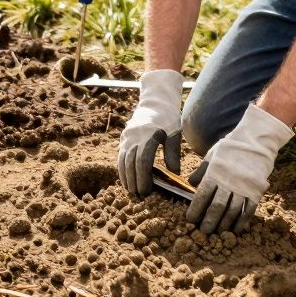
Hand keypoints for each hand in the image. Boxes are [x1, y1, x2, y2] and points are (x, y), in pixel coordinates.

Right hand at [117, 70, 184, 195]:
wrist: (156, 100)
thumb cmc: (169, 118)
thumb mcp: (175, 133)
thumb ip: (173, 153)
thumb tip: (175, 174)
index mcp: (149, 135)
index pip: (143, 160)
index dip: (144, 177)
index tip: (147, 190)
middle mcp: (135, 136)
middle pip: (131, 162)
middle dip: (134, 180)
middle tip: (139, 195)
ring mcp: (127, 136)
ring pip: (123, 160)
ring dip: (126, 177)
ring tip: (131, 191)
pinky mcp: (124, 137)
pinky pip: (120, 155)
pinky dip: (121, 169)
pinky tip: (125, 179)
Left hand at [186, 104, 293, 234]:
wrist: (256, 140)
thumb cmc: (231, 147)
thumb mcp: (213, 155)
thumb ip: (202, 171)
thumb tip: (190, 184)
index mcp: (215, 172)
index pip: (202, 195)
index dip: (195, 209)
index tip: (190, 219)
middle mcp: (228, 181)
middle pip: (217, 207)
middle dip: (209, 221)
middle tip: (203, 232)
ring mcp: (243, 187)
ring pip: (232, 211)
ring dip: (224, 224)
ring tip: (218, 233)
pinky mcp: (256, 190)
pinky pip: (248, 210)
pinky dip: (242, 221)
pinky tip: (236, 229)